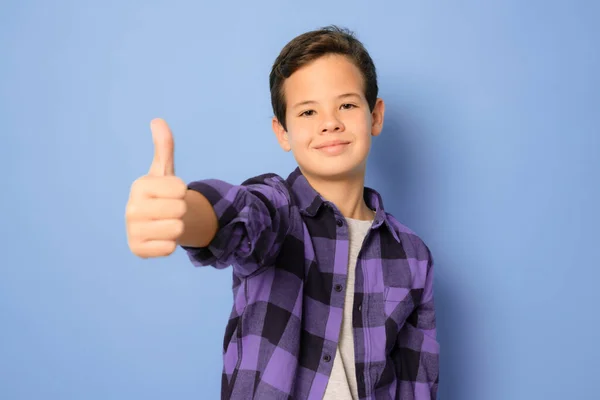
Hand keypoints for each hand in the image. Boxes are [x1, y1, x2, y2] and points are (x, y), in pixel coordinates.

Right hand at [125, 118, 187, 257]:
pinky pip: (169, 248)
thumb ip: (164, 147)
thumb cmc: (162, 194)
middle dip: (181, 210)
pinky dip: (170, 244)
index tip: (170, 193)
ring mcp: (132, 230)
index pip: (180, 189)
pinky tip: (160, 237)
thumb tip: (157, 120)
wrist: (154, 222)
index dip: (182, 191)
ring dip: (177, 227)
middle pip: (180, 209)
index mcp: (140, 186)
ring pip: (177, 229)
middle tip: (169, 210)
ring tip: (166, 223)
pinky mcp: (137, 250)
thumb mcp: (165, 170)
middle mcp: (131, 208)